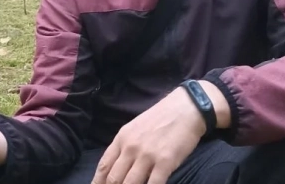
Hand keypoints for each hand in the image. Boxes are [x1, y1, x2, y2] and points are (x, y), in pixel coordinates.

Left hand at [91, 81, 227, 183]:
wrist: (186, 107)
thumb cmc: (161, 117)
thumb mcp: (135, 127)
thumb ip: (124, 146)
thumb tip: (115, 167)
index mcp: (122, 138)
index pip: (103, 166)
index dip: (98, 182)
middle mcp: (131, 147)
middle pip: (113, 179)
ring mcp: (147, 155)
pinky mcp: (165, 162)